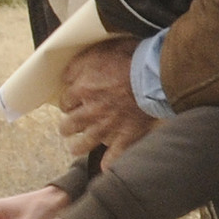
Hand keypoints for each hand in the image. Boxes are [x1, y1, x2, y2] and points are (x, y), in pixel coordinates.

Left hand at [59, 38, 155, 156]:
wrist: (153, 76)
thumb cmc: (128, 60)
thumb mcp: (96, 52)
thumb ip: (77, 65)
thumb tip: (65, 77)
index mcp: (82, 90)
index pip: (65, 102)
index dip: (67, 102)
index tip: (71, 103)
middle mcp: (90, 112)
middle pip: (69, 125)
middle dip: (67, 127)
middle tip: (67, 128)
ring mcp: (107, 127)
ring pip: (84, 144)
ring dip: (77, 147)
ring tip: (75, 148)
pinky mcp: (125, 136)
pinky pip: (113, 156)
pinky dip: (108, 163)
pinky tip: (104, 167)